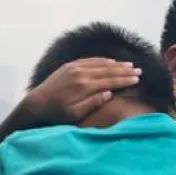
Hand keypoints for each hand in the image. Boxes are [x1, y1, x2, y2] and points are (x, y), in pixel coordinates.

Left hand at [12, 58, 140, 128]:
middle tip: (139, 70)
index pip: (110, 81)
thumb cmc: (56, 114)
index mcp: (84, 86)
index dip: (125, 80)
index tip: (138, 79)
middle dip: (125, 70)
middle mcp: (81, 73)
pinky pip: (90, 60)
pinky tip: (110, 61)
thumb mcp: (75, 113)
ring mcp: (74, 67)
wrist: (36, 104)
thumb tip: (109, 93)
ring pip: (100, 63)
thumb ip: (93, 103)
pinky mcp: (69, 66)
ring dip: (116, 64)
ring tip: (129, 65)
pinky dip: (102, 60)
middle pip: (108, 70)